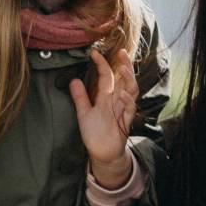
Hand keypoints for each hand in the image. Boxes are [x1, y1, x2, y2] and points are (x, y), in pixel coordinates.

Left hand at [70, 48, 137, 188]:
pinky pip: (130, 108)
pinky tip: (123, 94)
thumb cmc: (95, 133)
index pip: (106, 76)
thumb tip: (74, 80)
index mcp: (107, 96)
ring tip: (124, 69)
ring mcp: (123, 109)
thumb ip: (80, 97)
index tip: (94, 53)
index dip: (101, 64)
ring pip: (131, 90)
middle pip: (124, 78)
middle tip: (122, 52)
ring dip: (129, 79)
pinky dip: (128, 100)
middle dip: (125, 65)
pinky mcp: (125, 121)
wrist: (102, 153)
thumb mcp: (84, 113)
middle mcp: (117, 100)